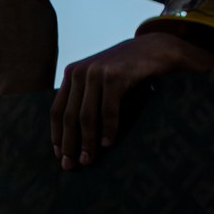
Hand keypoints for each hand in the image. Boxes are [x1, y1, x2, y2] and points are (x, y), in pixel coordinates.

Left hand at [49, 32, 213, 168]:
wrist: (156, 47)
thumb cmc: (129, 69)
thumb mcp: (102, 79)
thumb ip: (86, 96)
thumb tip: (72, 132)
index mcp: (72, 73)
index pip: (57, 110)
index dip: (57, 134)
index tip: (60, 155)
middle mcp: (80, 72)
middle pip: (69, 116)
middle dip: (70, 143)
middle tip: (72, 165)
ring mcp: (96, 72)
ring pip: (86, 116)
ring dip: (87, 141)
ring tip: (89, 159)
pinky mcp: (114, 76)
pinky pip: (108, 110)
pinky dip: (108, 129)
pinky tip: (108, 143)